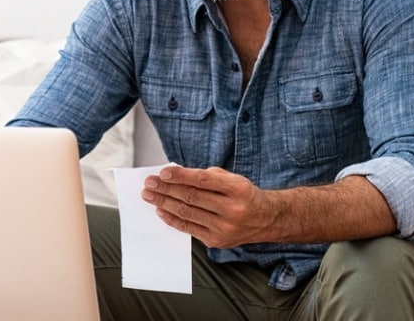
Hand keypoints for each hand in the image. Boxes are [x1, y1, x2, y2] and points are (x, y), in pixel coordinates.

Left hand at [141, 166, 275, 247]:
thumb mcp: (231, 179)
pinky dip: (172, 219)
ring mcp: (224, 228)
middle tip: (149, 183)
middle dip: (166, 189)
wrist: (265, 219)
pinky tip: (160, 209)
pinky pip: (188, 228)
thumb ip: (205, 177)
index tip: (162, 173)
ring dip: (163, 203)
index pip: (203, 180)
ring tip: (149, 195)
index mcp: (237, 189)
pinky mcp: (217, 241)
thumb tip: (173, 176)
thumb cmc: (242, 194)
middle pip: (191, 197)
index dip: (180, 176)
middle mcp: (232, 209)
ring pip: (187, 213)